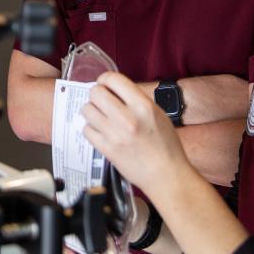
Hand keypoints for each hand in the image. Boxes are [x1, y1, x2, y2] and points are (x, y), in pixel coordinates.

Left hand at [81, 72, 189, 192]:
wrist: (166, 174)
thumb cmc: (166, 146)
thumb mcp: (157, 114)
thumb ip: (136, 100)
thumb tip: (114, 90)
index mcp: (143, 106)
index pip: (113, 79)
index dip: (105, 79)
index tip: (105, 83)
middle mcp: (127, 118)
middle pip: (95, 93)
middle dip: (97, 94)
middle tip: (102, 100)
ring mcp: (115, 134)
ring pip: (87, 110)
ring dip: (92, 110)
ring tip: (100, 115)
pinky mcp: (107, 149)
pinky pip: (86, 130)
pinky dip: (91, 128)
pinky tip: (100, 130)